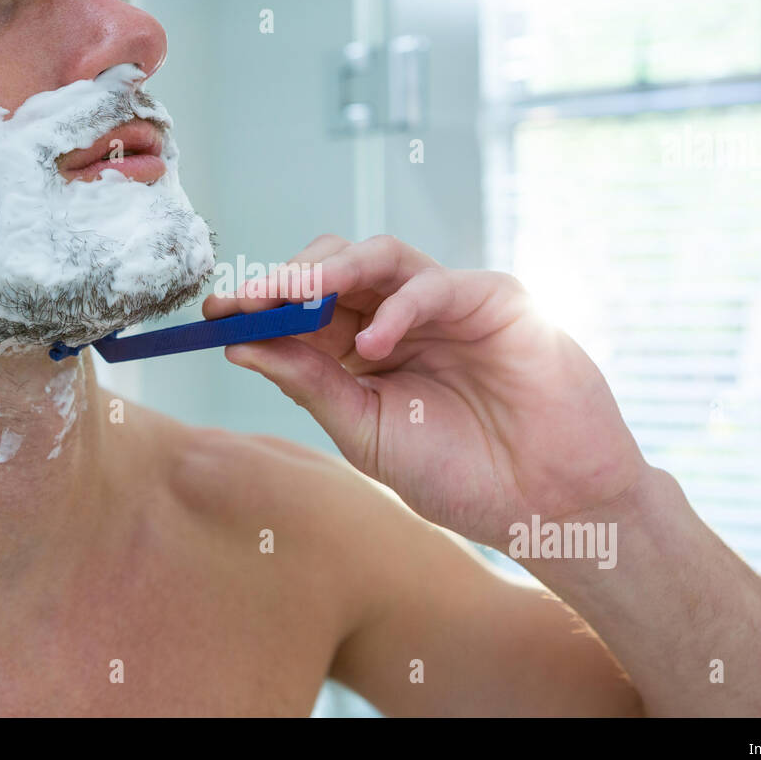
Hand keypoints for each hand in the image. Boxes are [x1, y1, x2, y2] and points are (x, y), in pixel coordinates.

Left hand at [202, 234, 652, 547]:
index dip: (259, 304)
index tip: (214, 314)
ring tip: (290, 297)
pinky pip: (436, 284)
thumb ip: (311, 384)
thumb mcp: (366, 432)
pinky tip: (374, 344)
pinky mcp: (493, 299)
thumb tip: (242, 345)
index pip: (303, 309)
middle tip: (244, 299)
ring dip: (328, 270)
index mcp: (365, 349)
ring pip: (379, 257)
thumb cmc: (461, 474)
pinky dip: (400, 307)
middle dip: (284, 280)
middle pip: (333, 268)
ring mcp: (445, 304)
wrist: (546, 503)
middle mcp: (399, 316)